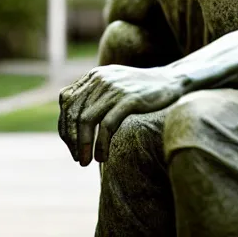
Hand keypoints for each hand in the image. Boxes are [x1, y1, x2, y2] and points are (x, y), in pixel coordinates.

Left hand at [58, 65, 184, 166]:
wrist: (172, 80)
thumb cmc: (143, 89)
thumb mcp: (114, 84)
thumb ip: (95, 95)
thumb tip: (75, 120)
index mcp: (94, 76)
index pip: (66, 100)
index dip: (64, 125)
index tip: (70, 144)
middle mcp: (100, 79)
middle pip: (74, 112)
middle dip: (71, 139)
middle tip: (77, 158)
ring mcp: (114, 88)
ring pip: (86, 120)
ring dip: (83, 145)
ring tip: (86, 161)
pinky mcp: (129, 99)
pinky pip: (107, 125)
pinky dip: (100, 144)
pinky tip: (102, 157)